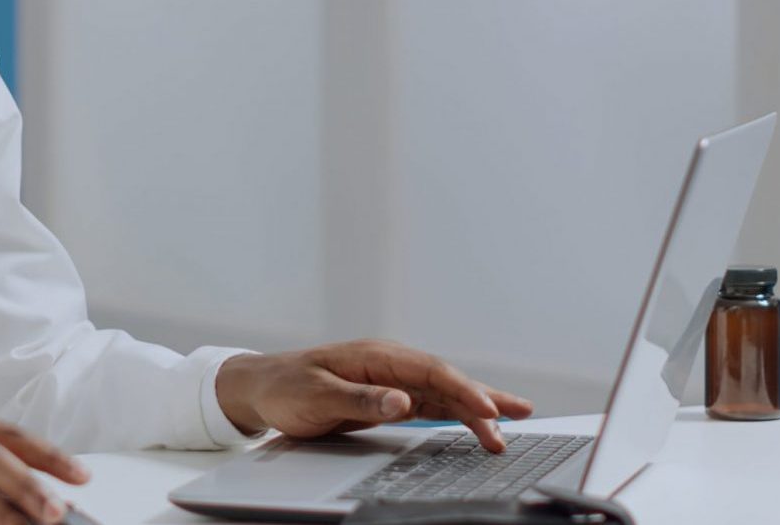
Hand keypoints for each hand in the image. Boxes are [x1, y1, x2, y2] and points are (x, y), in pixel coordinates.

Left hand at [214, 340, 533, 451]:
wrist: (261, 387)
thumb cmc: (286, 388)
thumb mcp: (318, 396)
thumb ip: (361, 400)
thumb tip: (402, 401)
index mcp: (376, 357)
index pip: (430, 372)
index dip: (463, 391)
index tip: (488, 411)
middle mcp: (389, 364)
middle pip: (445, 380)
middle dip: (482, 399)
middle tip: (518, 417)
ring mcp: (391, 380)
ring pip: (443, 392)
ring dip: (475, 408)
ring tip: (512, 422)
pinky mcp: (388, 397)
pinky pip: (430, 403)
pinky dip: (456, 412)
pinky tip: (478, 421)